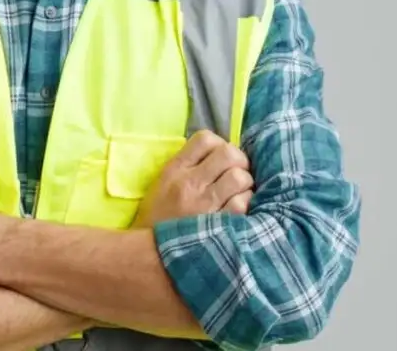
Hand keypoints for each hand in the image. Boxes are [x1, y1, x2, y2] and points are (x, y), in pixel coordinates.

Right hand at [132, 130, 253, 226]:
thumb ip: (186, 166)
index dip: (219, 144)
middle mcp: (190, 183)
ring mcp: (204, 205)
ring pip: (240, 177)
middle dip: (239, 160)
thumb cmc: (159, 219)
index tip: (220, 157)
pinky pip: (243, 203)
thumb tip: (217, 153)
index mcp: (175, 170)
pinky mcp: (217, 226)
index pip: (204, 139)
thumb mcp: (163, 184)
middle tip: (237, 172)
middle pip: (228, 153)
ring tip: (239, 191)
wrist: (151, 257)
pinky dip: (246, 202)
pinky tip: (239, 209)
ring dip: (245, 182)